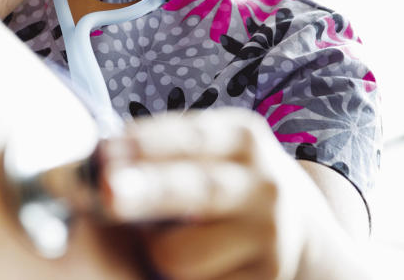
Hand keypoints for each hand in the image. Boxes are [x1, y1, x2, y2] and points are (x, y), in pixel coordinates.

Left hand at [97, 109, 361, 279]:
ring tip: (176, 237)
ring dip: (155, 248)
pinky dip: (181, 275)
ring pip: (178, 251)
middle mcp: (263, 186)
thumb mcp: (219, 155)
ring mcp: (268, 239)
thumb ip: (166, 153)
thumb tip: (93, 163)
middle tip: (107, 189)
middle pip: (194, 189)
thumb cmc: (238, 190)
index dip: (145, 143)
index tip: (103, 150)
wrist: (310, 246)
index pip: (190, 137)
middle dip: (147, 188)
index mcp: (244, 139)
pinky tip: (201, 262)